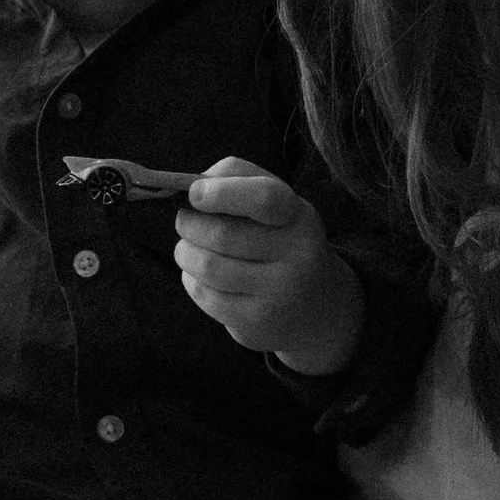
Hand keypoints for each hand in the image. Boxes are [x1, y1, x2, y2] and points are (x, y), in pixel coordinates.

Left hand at [175, 158, 362, 374]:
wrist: (315, 306)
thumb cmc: (280, 239)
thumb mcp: (275, 202)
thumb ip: (236, 177)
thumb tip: (194, 184)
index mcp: (299, 216)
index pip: (263, 198)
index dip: (221, 193)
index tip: (194, 194)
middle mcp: (298, 255)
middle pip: (222, 234)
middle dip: (189, 224)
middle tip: (184, 220)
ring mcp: (279, 293)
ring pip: (208, 266)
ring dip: (185, 252)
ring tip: (187, 248)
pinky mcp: (257, 322)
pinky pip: (206, 295)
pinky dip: (191, 280)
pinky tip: (198, 275)